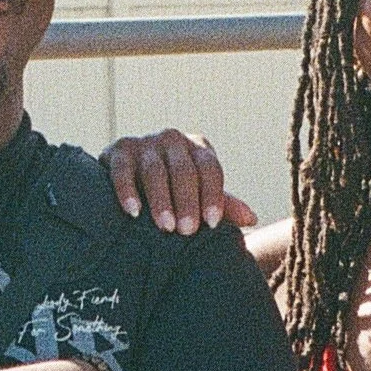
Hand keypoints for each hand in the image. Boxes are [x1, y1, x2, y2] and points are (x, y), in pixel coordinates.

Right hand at [103, 129, 255, 237]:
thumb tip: (251, 218)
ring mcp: (145, 143)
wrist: (129, 178)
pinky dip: (127, 190)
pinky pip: (123, 170)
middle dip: (187, 202)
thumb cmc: (172, 192)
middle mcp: (173, 140)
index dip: (212, 195)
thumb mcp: (198, 196)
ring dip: (160, 199)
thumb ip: (222, 205)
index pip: (210, 169)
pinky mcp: (118, 150)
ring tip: (165, 227)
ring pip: (155, 170)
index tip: (212, 223)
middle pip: (184, 170)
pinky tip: (133, 212)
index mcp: (197, 148)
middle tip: (187, 231)